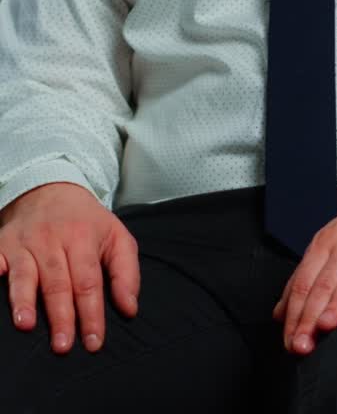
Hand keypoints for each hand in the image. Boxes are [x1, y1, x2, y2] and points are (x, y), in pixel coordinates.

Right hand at [0, 182, 139, 353]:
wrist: (51, 187)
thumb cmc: (86, 221)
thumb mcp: (116, 236)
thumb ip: (126, 272)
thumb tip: (129, 309)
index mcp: (82, 238)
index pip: (89, 281)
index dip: (91, 313)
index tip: (94, 342)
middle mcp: (52, 239)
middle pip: (57, 282)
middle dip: (60, 315)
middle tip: (63, 345)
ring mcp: (25, 242)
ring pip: (24, 274)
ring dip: (24, 299)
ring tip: (25, 324)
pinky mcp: (2, 244)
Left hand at [272, 196, 336, 355]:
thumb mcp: (333, 248)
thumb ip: (307, 279)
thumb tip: (280, 315)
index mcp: (327, 242)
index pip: (305, 281)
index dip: (295, 313)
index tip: (290, 342)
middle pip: (326, 282)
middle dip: (310, 316)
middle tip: (302, 346)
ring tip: (327, 324)